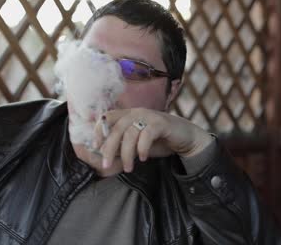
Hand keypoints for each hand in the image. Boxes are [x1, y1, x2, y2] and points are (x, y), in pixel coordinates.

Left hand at [93, 108, 212, 172]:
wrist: (185, 138)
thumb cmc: (158, 142)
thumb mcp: (135, 146)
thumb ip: (120, 149)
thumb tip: (102, 158)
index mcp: (127, 115)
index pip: (107, 117)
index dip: (99, 130)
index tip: (95, 146)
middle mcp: (136, 113)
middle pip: (116, 128)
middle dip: (109, 148)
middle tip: (106, 165)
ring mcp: (149, 116)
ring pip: (130, 134)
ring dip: (127, 154)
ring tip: (129, 168)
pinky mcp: (161, 123)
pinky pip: (147, 134)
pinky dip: (142, 148)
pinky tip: (143, 158)